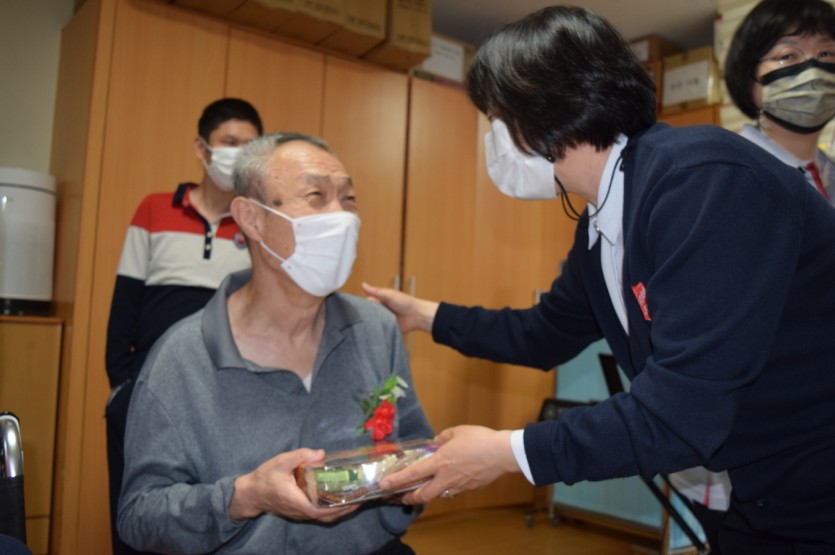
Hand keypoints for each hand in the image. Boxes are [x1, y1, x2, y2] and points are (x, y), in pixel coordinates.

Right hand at [228, 448, 358, 522]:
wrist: (251, 493)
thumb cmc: (265, 477)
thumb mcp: (281, 462)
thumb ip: (300, 455)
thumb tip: (321, 453)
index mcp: (296, 501)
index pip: (319, 510)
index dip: (337, 508)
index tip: (353, 502)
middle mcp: (299, 511)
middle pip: (326, 517)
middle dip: (345, 510)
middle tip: (362, 499)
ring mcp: (299, 514)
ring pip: (323, 517)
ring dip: (340, 511)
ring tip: (355, 500)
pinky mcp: (299, 511)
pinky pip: (318, 514)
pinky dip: (331, 510)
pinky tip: (339, 500)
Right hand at [361, 283, 438, 333]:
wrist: (416, 316)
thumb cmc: (405, 302)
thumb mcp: (388, 295)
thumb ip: (375, 291)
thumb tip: (362, 284)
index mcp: (380, 301)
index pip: (367, 303)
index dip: (361, 306)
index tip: (355, 308)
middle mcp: (381, 311)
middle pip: (369, 314)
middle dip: (365, 316)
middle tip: (359, 319)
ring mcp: (384, 320)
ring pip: (373, 323)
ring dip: (371, 324)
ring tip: (365, 326)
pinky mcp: (387, 328)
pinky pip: (379, 331)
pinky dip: (376, 331)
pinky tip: (372, 332)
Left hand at [379, 426, 518, 503]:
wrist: (502, 453)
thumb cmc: (479, 439)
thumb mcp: (457, 431)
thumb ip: (443, 437)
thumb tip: (436, 442)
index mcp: (440, 462)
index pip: (413, 474)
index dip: (397, 480)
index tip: (384, 485)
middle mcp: (446, 477)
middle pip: (423, 494)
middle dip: (410, 498)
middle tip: (402, 498)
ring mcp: (459, 485)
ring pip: (439, 494)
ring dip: (429, 493)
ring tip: (425, 490)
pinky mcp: (471, 488)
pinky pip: (455, 490)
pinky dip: (449, 487)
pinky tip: (452, 481)